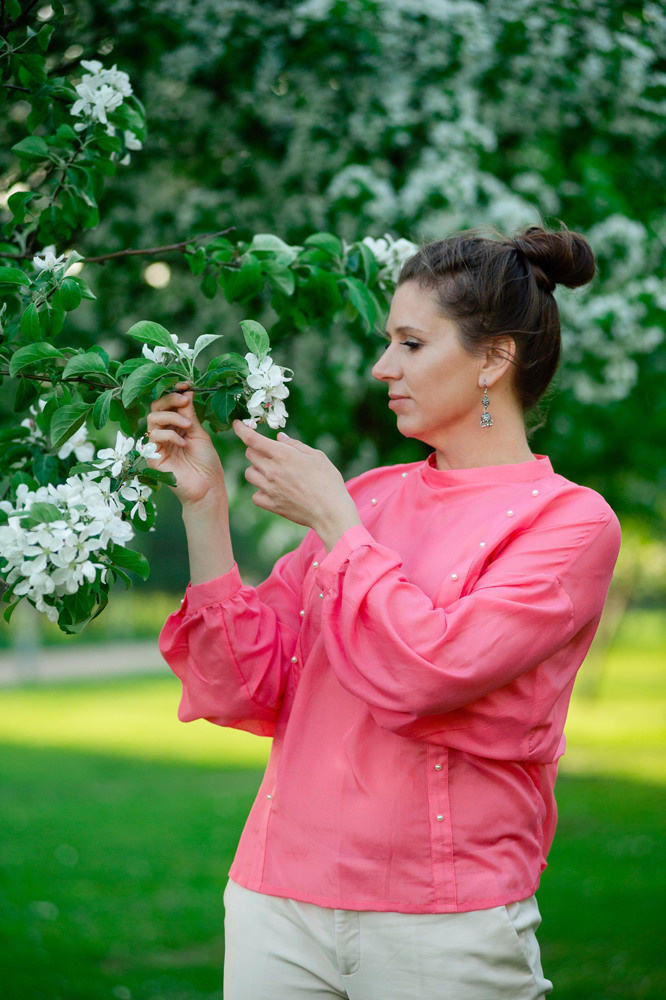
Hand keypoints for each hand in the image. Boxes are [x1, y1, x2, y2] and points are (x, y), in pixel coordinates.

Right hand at [146, 385, 226, 508]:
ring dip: (172, 417)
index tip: (186, 385)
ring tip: (188, 426)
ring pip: (153, 419)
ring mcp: (157, 445)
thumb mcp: (199, 433)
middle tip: (184, 401)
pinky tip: (183, 443)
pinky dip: (170, 435)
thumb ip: (190, 414)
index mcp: (175, 426)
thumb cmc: (206, 463)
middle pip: (156, 407)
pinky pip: (154, 437)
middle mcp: (164, 433)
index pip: (167, 403)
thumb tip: (187, 392)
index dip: (174, 392)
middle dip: (170, 400)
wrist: (207, 488)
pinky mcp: (152, 457)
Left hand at [233, 420, 360, 550]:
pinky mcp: (272, 505)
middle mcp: (273, 471)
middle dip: (256, 450)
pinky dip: (260, 492)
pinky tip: (272, 491)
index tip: (236, 424)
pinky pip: (255, 496)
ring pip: (249, 474)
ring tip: (271, 473)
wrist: (331, 512)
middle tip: (269, 453)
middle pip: (249, 454)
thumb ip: (295, 445)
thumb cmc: (328, 482)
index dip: (241, 429)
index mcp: (284, 455)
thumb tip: (279, 438)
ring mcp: (270, 489)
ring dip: (256, 470)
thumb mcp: (317, 456)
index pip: (253, 439)